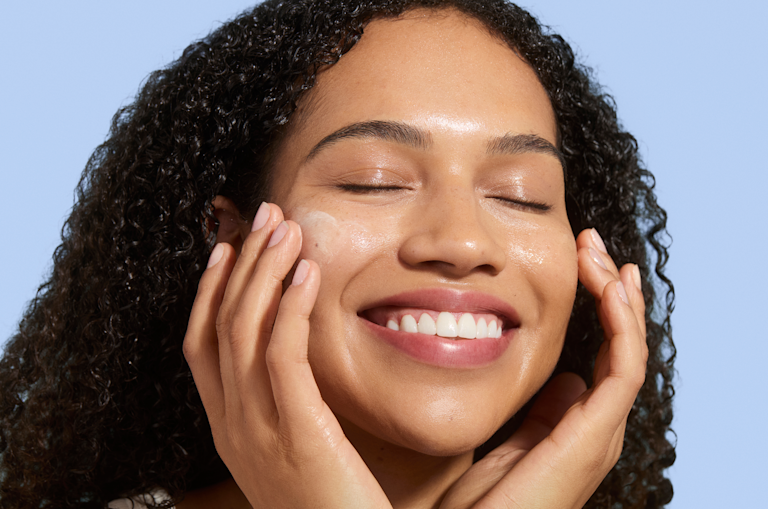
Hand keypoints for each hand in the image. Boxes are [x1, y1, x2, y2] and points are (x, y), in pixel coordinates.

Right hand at [183, 202, 390, 508]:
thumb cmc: (331, 503)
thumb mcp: (292, 450)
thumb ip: (284, 406)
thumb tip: (292, 356)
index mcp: (228, 428)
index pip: (201, 346)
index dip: (210, 291)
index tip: (227, 248)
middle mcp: (233, 426)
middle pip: (222, 327)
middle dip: (241, 264)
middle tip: (264, 217)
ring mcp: (259, 431)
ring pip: (244, 333)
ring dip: (264, 272)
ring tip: (285, 228)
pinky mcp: (298, 432)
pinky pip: (282, 357)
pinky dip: (290, 308)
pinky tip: (307, 273)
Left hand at [440, 229, 647, 508]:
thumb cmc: (484, 506)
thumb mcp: (511, 444)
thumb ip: (539, 415)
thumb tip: (565, 381)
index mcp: (577, 424)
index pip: (602, 354)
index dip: (598, 309)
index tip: (582, 264)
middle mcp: (596, 425)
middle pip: (619, 347)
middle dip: (611, 293)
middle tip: (593, 246)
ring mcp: (599, 431)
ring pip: (627, 351)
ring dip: (619, 300)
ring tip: (603, 257)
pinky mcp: (593, 435)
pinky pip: (622, 369)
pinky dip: (623, 327)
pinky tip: (611, 290)